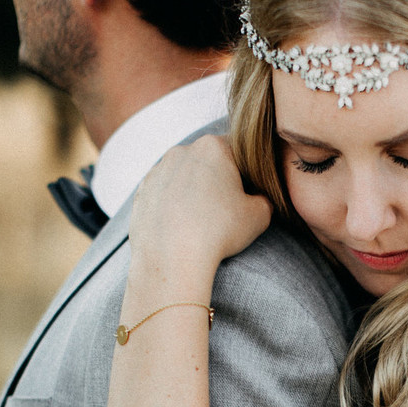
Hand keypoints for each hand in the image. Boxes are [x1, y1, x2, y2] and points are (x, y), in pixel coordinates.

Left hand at [129, 135, 272, 283]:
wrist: (172, 260)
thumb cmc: (218, 233)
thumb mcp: (260, 216)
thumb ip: (265, 199)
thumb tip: (259, 198)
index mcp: (213, 147)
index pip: (239, 154)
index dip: (248, 177)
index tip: (247, 199)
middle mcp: (181, 151)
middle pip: (208, 163)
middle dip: (218, 183)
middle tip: (225, 213)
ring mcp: (157, 171)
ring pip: (184, 178)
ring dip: (194, 194)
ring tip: (202, 224)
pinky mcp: (142, 193)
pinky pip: (164, 196)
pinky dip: (173, 208)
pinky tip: (182, 229)